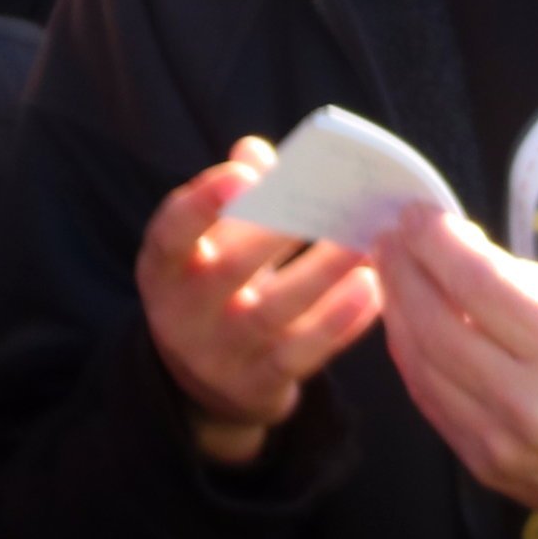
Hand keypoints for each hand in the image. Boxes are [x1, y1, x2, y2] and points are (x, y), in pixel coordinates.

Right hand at [135, 144, 386, 465]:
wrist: (209, 381)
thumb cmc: (219, 288)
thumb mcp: (213, 245)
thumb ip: (236, 198)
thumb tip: (257, 152)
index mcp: (165, 267)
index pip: (172, 233)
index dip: (202, 204)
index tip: (246, 175)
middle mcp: (182, 313)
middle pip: (227, 271)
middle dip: (278, 234)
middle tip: (328, 201)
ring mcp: (218, 355)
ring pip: (272, 313)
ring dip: (321, 275)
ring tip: (363, 242)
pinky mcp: (257, 386)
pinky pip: (303, 354)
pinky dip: (339, 322)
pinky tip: (372, 290)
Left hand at [372, 205, 537, 538]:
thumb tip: (472, 257)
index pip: (478, 282)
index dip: (436, 241)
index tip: (417, 213)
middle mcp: (528, 402)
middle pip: (434, 323)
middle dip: (404, 271)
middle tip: (390, 236)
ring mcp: (502, 444)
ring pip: (420, 367)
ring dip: (398, 314)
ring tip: (391, 274)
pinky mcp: (488, 471)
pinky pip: (433, 405)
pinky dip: (415, 360)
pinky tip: (412, 327)